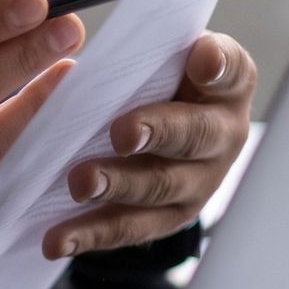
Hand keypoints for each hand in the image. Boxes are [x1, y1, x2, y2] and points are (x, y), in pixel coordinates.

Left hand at [43, 32, 256, 257]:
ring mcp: (199, 182)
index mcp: (227, 85)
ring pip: (159, 188)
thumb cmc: (163, 80)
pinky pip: (128, 228)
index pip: (231, 70)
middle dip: (157, 133)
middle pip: (194, 136)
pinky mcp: (167, 218)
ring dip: (118, 186)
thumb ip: (153, 48)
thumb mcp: (167, 55)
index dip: (217, 65)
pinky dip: (90, 235)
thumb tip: (93, 57)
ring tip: (80, 184)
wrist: (168, 128)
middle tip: (122, 133)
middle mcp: (223, 135)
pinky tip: (56, 240)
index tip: (200, 61)